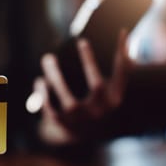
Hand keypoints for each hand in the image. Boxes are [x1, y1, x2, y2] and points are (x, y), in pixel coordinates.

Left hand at [31, 30, 130, 145]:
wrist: (78, 134)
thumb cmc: (96, 101)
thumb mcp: (111, 87)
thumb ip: (120, 65)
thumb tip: (125, 33)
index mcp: (114, 99)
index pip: (121, 74)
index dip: (122, 54)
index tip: (121, 31)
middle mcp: (100, 110)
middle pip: (97, 86)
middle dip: (90, 63)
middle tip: (82, 40)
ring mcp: (81, 119)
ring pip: (68, 101)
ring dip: (56, 77)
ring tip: (48, 57)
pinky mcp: (62, 124)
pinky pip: (51, 109)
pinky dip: (43, 95)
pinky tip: (40, 80)